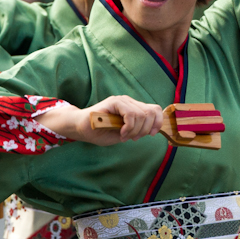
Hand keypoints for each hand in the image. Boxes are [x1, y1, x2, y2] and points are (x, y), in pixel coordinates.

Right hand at [38, 95, 163, 145]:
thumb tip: (150, 130)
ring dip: (135, 130)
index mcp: (134, 108)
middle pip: (151, 112)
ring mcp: (122, 100)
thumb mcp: (123, 134)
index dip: (158, 122)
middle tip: (134, 138)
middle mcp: (130, 102)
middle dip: (145, 129)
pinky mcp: (114, 102)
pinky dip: (129, 126)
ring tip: (124, 136)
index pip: (155, 110)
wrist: (81, 128)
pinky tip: (121, 133)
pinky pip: (130, 114)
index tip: (151, 134)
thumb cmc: (101, 132)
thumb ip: (137, 131)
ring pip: (142, 114)